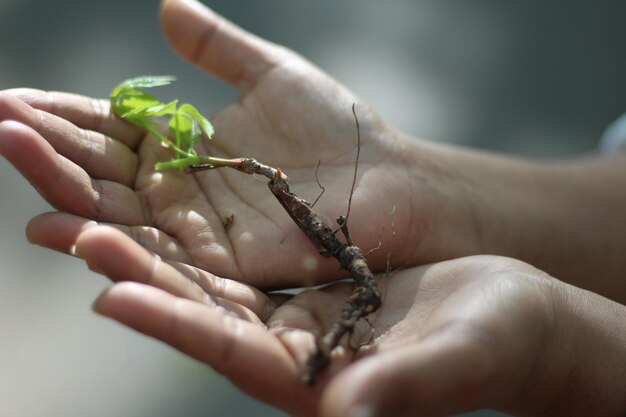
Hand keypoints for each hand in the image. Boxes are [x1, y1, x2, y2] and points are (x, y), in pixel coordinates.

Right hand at [0, 0, 452, 288]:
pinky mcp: (222, 265)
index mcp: (186, 147)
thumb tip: (165, 5)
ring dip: (62, 186)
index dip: (65, 115)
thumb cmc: (339, 127)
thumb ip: (217, 49)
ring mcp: (199, 230)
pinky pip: (157, 253)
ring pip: (118, 212)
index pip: (111, 130)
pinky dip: (107, 240)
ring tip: (15, 152)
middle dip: (49, 147)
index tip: (14, 99)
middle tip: (1, 121)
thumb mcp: (271, 74)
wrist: (391, 178)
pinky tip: (60, 225)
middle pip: (102, 171)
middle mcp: (181, 191)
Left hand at [74, 229, 625, 416]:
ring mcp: (297, 319)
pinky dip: (205, 234)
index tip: (114, 294)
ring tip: (100, 213)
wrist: (509, 317)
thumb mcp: (455, 361)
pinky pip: (244, 259)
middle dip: (141, 277)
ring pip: (213, 282)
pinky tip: (171, 202)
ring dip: (158, 249)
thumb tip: (348, 414)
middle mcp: (293, 355)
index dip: (175, 324)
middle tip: (78, 235)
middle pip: (205, 314)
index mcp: (318, 384)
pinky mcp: (308, 288)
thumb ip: (401, 389)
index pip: (232, 354)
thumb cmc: (496, 344)